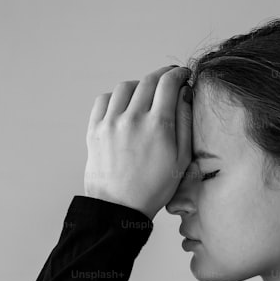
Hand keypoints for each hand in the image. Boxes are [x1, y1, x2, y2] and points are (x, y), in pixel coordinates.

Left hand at [83, 65, 192, 219]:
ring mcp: (111, 122)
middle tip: (170, 79)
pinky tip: (124, 106)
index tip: (184, 75)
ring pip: (126, 86)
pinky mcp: (94, 129)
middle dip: (162, 75)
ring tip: (146, 94)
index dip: (179, 74)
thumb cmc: (153, 188)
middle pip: (148, 80)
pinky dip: (116, 96)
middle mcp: (132, 118)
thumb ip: (185, 123)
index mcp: (157, 125)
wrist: (119, 207)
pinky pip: (104, 99)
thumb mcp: (181, 159)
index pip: (168, 83)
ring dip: (139, 85)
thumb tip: (185, 94)